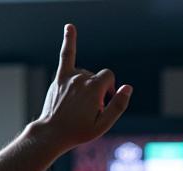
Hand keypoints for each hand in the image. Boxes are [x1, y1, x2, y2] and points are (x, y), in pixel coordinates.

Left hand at [35, 25, 130, 152]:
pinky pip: (66, 55)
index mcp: (94, 89)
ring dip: (88, 86)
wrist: (54, 132)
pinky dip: (70, 40)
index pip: (109, 77)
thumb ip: (118, 105)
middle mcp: (81, 78)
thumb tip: (128, 87)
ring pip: (86, 74)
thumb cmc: (80, 130)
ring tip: (81, 104)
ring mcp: (69, 76)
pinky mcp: (60, 77)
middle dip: (99, 91)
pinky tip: (70, 26)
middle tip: (91, 110)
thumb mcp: (104, 124)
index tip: (105, 104)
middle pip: (98, 76)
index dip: (110, 90)